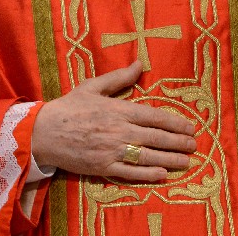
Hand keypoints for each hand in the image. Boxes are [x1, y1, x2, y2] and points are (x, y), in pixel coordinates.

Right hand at [31, 60, 196, 180]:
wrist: (43, 132)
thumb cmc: (69, 107)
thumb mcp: (92, 86)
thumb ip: (119, 77)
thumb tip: (140, 63)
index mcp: (118, 110)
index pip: (154, 116)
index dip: (175, 122)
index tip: (190, 126)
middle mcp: (118, 131)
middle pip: (156, 137)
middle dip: (178, 142)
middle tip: (193, 144)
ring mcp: (111, 151)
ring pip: (147, 157)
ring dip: (170, 159)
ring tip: (186, 161)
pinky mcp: (103, 168)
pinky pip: (130, 173)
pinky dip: (147, 174)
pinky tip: (162, 173)